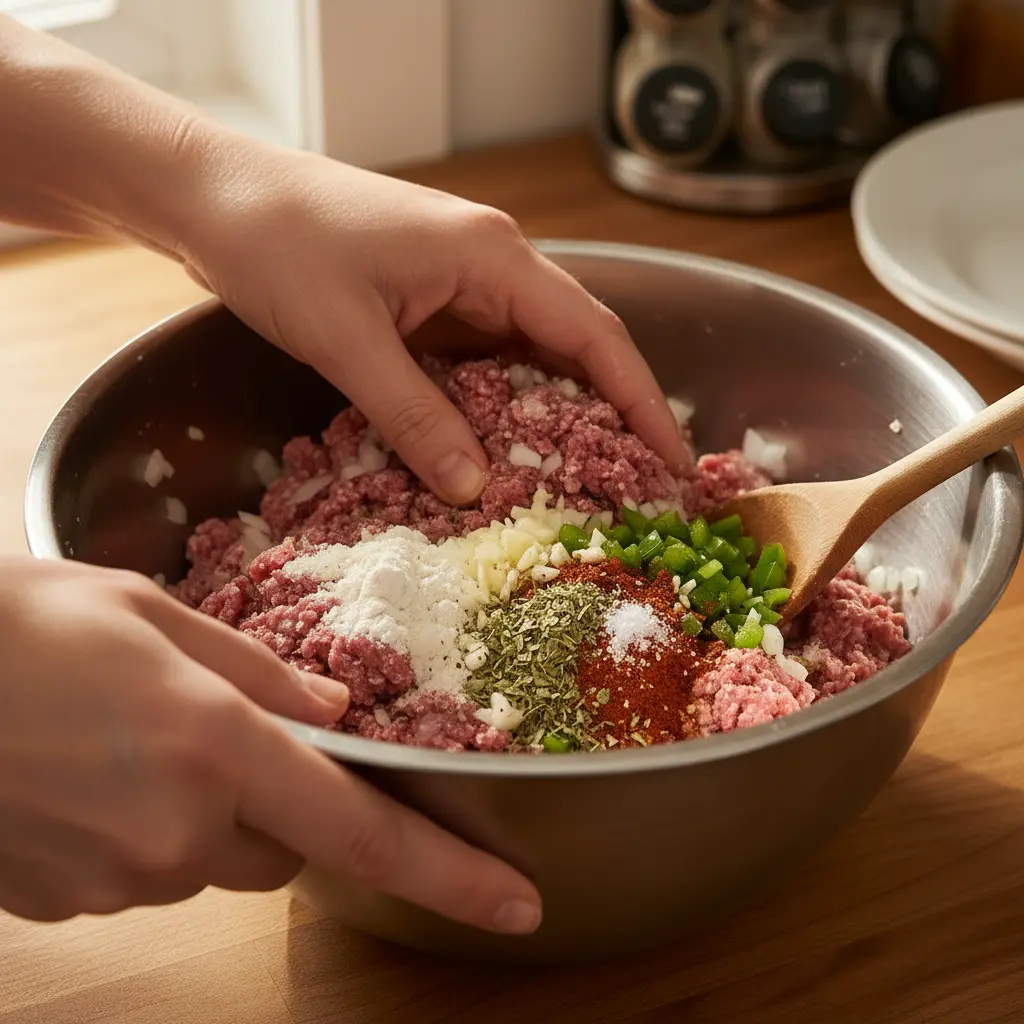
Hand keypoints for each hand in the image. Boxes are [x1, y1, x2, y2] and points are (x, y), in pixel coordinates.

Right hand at [0, 559, 540, 932]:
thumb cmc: (21, 621)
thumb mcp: (151, 611)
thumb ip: (258, 669)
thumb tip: (333, 710)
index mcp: (213, 745)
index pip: (360, 830)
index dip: (449, 873)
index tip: (518, 905)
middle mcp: (173, 830)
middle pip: (282, 847)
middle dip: (275, 800)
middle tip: (216, 732)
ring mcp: (112, 879)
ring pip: (207, 861)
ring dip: (198, 811)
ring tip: (125, 739)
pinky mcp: (61, 904)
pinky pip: (139, 874)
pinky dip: (137, 830)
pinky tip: (83, 772)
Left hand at [171, 136, 686, 504]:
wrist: (214, 195)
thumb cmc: (279, 245)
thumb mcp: (349, 340)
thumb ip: (414, 417)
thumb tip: (473, 489)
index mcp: (494, 257)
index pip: (594, 336)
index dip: (641, 403)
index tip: (672, 463)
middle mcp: (493, 265)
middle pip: (576, 347)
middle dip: (611, 416)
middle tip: (635, 488)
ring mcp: (461, 282)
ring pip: (531, 357)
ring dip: (556, 415)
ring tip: (582, 483)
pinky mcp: (430, 302)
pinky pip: (485, 360)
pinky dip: (501, 406)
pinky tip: (502, 450)